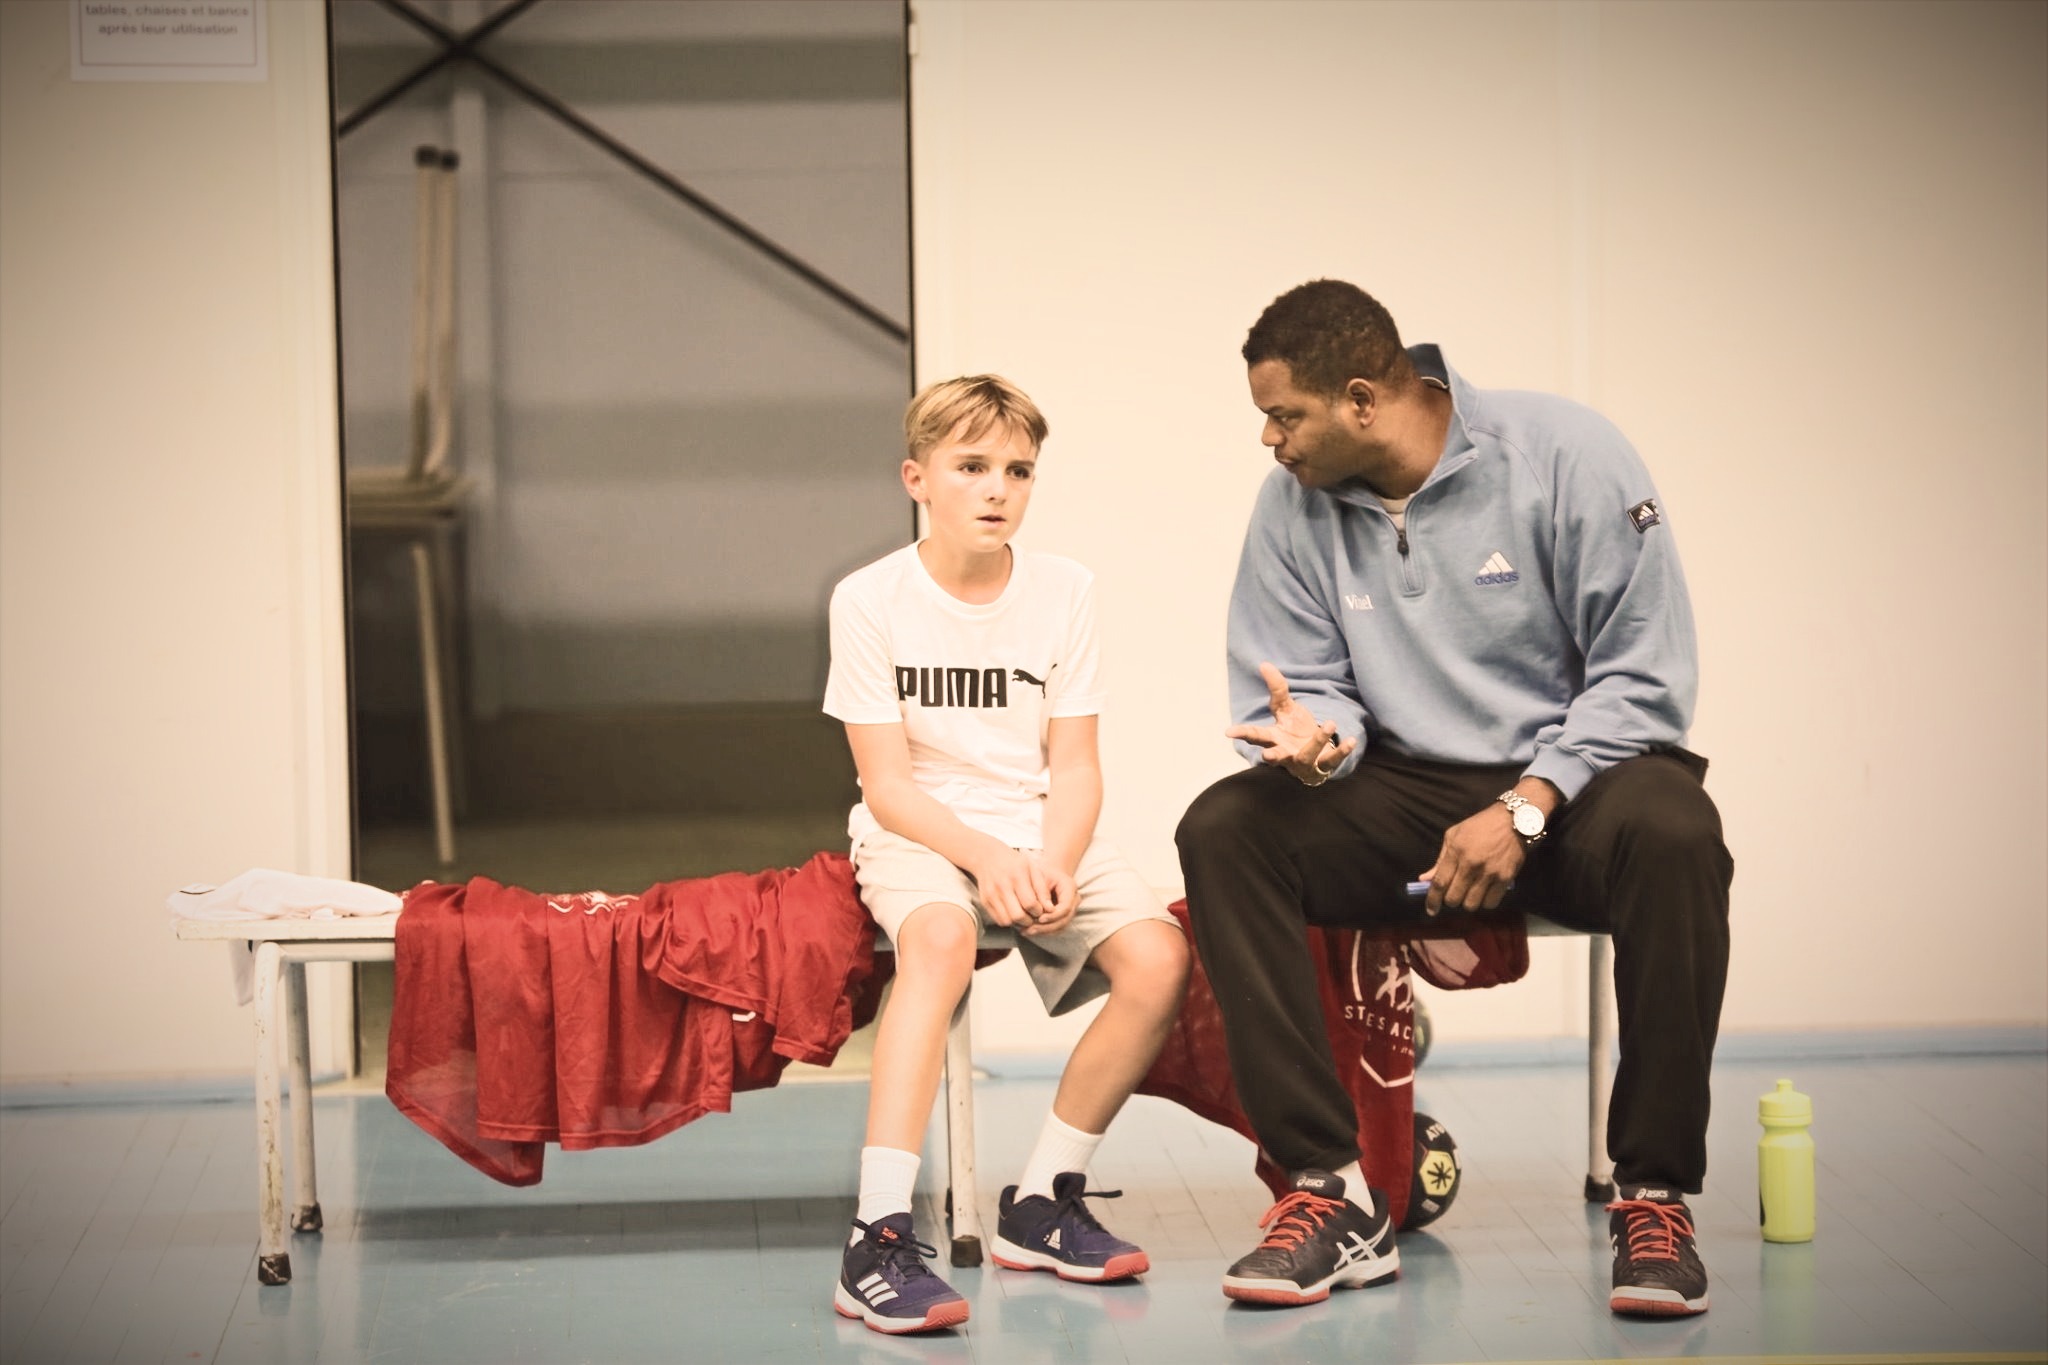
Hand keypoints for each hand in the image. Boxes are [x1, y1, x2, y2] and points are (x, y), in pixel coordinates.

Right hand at [970, 848, 1068, 933]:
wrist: (987, 857)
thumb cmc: (1014, 862)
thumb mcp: (1032, 868)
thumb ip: (1042, 889)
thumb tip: (1050, 909)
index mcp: (1016, 876)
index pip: (1030, 903)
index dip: (1038, 911)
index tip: (1041, 909)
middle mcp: (1002, 886)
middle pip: (1018, 916)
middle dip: (1029, 920)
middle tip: (1033, 916)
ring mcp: (991, 895)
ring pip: (1007, 921)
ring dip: (1018, 923)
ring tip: (1024, 915)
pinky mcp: (985, 901)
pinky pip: (998, 920)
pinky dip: (1009, 921)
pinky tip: (1014, 913)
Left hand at [1023, 865, 1076, 937]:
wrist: (1044, 874)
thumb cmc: (1040, 873)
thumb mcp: (1039, 877)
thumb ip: (1041, 893)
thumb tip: (1043, 912)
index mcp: (1070, 888)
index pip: (1066, 907)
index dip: (1053, 916)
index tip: (1039, 919)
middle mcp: (1074, 900)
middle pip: (1064, 920)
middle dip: (1047, 927)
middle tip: (1030, 929)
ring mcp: (1070, 910)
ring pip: (1060, 927)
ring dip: (1043, 931)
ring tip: (1026, 931)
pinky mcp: (1062, 917)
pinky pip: (1055, 928)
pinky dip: (1042, 931)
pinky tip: (1028, 931)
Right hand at [1224, 662, 1353, 786]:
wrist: (1314, 758)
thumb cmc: (1295, 732)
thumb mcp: (1286, 709)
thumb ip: (1277, 688)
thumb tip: (1264, 664)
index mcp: (1274, 739)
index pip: (1255, 736)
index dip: (1242, 733)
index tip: (1228, 732)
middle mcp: (1285, 753)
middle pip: (1275, 755)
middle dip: (1272, 756)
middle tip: (1267, 754)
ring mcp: (1304, 762)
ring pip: (1307, 755)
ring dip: (1317, 741)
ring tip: (1329, 723)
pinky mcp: (1323, 766)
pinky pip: (1333, 760)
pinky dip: (1341, 750)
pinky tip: (1350, 740)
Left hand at [1419, 782, 1556, 913]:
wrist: (1514, 820)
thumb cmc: (1480, 826)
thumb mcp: (1454, 835)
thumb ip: (1440, 860)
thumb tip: (1424, 879)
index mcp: (1456, 852)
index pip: (1439, 883)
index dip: (1432, 900)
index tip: (1431, 910)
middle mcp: (1471, 865)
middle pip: (1454, 898)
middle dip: (1451, 900)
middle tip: (1455, 894)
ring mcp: (1489, 873)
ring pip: (1472, 904)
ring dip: (1468, 902)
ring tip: (1471, 893)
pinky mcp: (1506, 878)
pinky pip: (1491, 903)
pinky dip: (1486, 902)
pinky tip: (1485, 894)